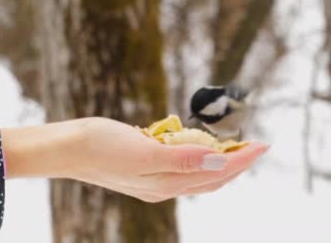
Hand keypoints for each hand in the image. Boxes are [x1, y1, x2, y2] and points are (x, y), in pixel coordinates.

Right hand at [1, 117, 267, 201]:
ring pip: (199, 174)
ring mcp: (155, 179)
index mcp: (166, 184)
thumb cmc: (101, 146)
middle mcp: (164, 186)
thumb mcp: (144, 151)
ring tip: (237, 147)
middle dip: (238, 163)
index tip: (263, 145)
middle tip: (257, 146)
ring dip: (221, 162)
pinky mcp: (146, 168)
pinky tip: (200, 146)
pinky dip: (199, 157)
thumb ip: (182, 158)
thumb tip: (219, 160)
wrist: (67, 148)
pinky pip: (183, 166)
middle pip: (212, 179)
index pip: (216, 174)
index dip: (242, 160)